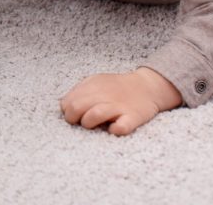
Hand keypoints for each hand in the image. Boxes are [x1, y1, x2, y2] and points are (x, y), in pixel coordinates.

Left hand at [59, 67, 181, 135]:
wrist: (147, 87)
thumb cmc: (116, 88)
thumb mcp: (95, 82)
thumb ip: (80, 91)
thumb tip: (65, 106)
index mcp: (91, 86)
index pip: (68, 102)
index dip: (67, 111)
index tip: (74, 115)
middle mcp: (103, 95)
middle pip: (77, 108)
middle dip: (73, 119)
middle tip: (81, 122)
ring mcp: (118, 106)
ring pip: (94, 115)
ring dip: (89, 122)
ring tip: (94, 125)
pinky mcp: (134, 117)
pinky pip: (121, 127)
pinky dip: (114, 130)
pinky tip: (113, 128)